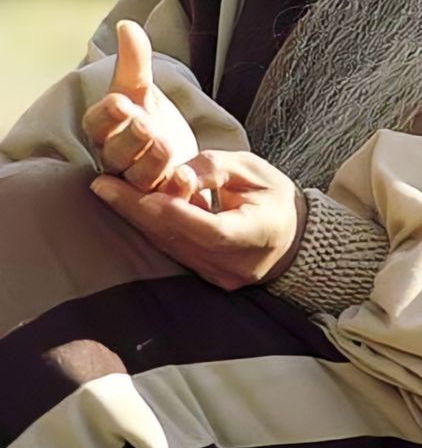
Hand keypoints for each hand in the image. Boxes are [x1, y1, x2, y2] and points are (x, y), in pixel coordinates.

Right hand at [82, 20, 197, 191]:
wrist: (173, 155)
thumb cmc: (148, 118)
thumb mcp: (142, 89)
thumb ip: (134, 61)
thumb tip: (127, 24)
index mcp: (106, 131)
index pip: (96, 125)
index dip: (107, 115)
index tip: (121, 101)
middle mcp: (117, 160)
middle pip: (116, 153)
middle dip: (130, 139)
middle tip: (146, 125)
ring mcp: (139, 183)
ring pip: (140, 178)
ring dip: (152, 162)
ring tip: (166, 146)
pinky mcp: (163, 199)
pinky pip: (166, 200)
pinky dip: (175, 191)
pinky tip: (185, 179)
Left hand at [90, 150, 306, 289]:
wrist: (293, 239)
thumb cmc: (275, 198)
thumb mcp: (255, 171)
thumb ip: (217, 170)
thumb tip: (179, 173)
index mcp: (257, 235)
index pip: (211, 230)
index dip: (176, 214)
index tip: (144, 195)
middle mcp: (234, 265)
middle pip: (180, 240)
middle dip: (138, 211)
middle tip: (102, 185)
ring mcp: (219, 277)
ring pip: (171, 247)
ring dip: (137, 219)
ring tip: (106, 190)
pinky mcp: (206, 278)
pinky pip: (174, 251)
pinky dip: (152, 228)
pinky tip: (129, 207)